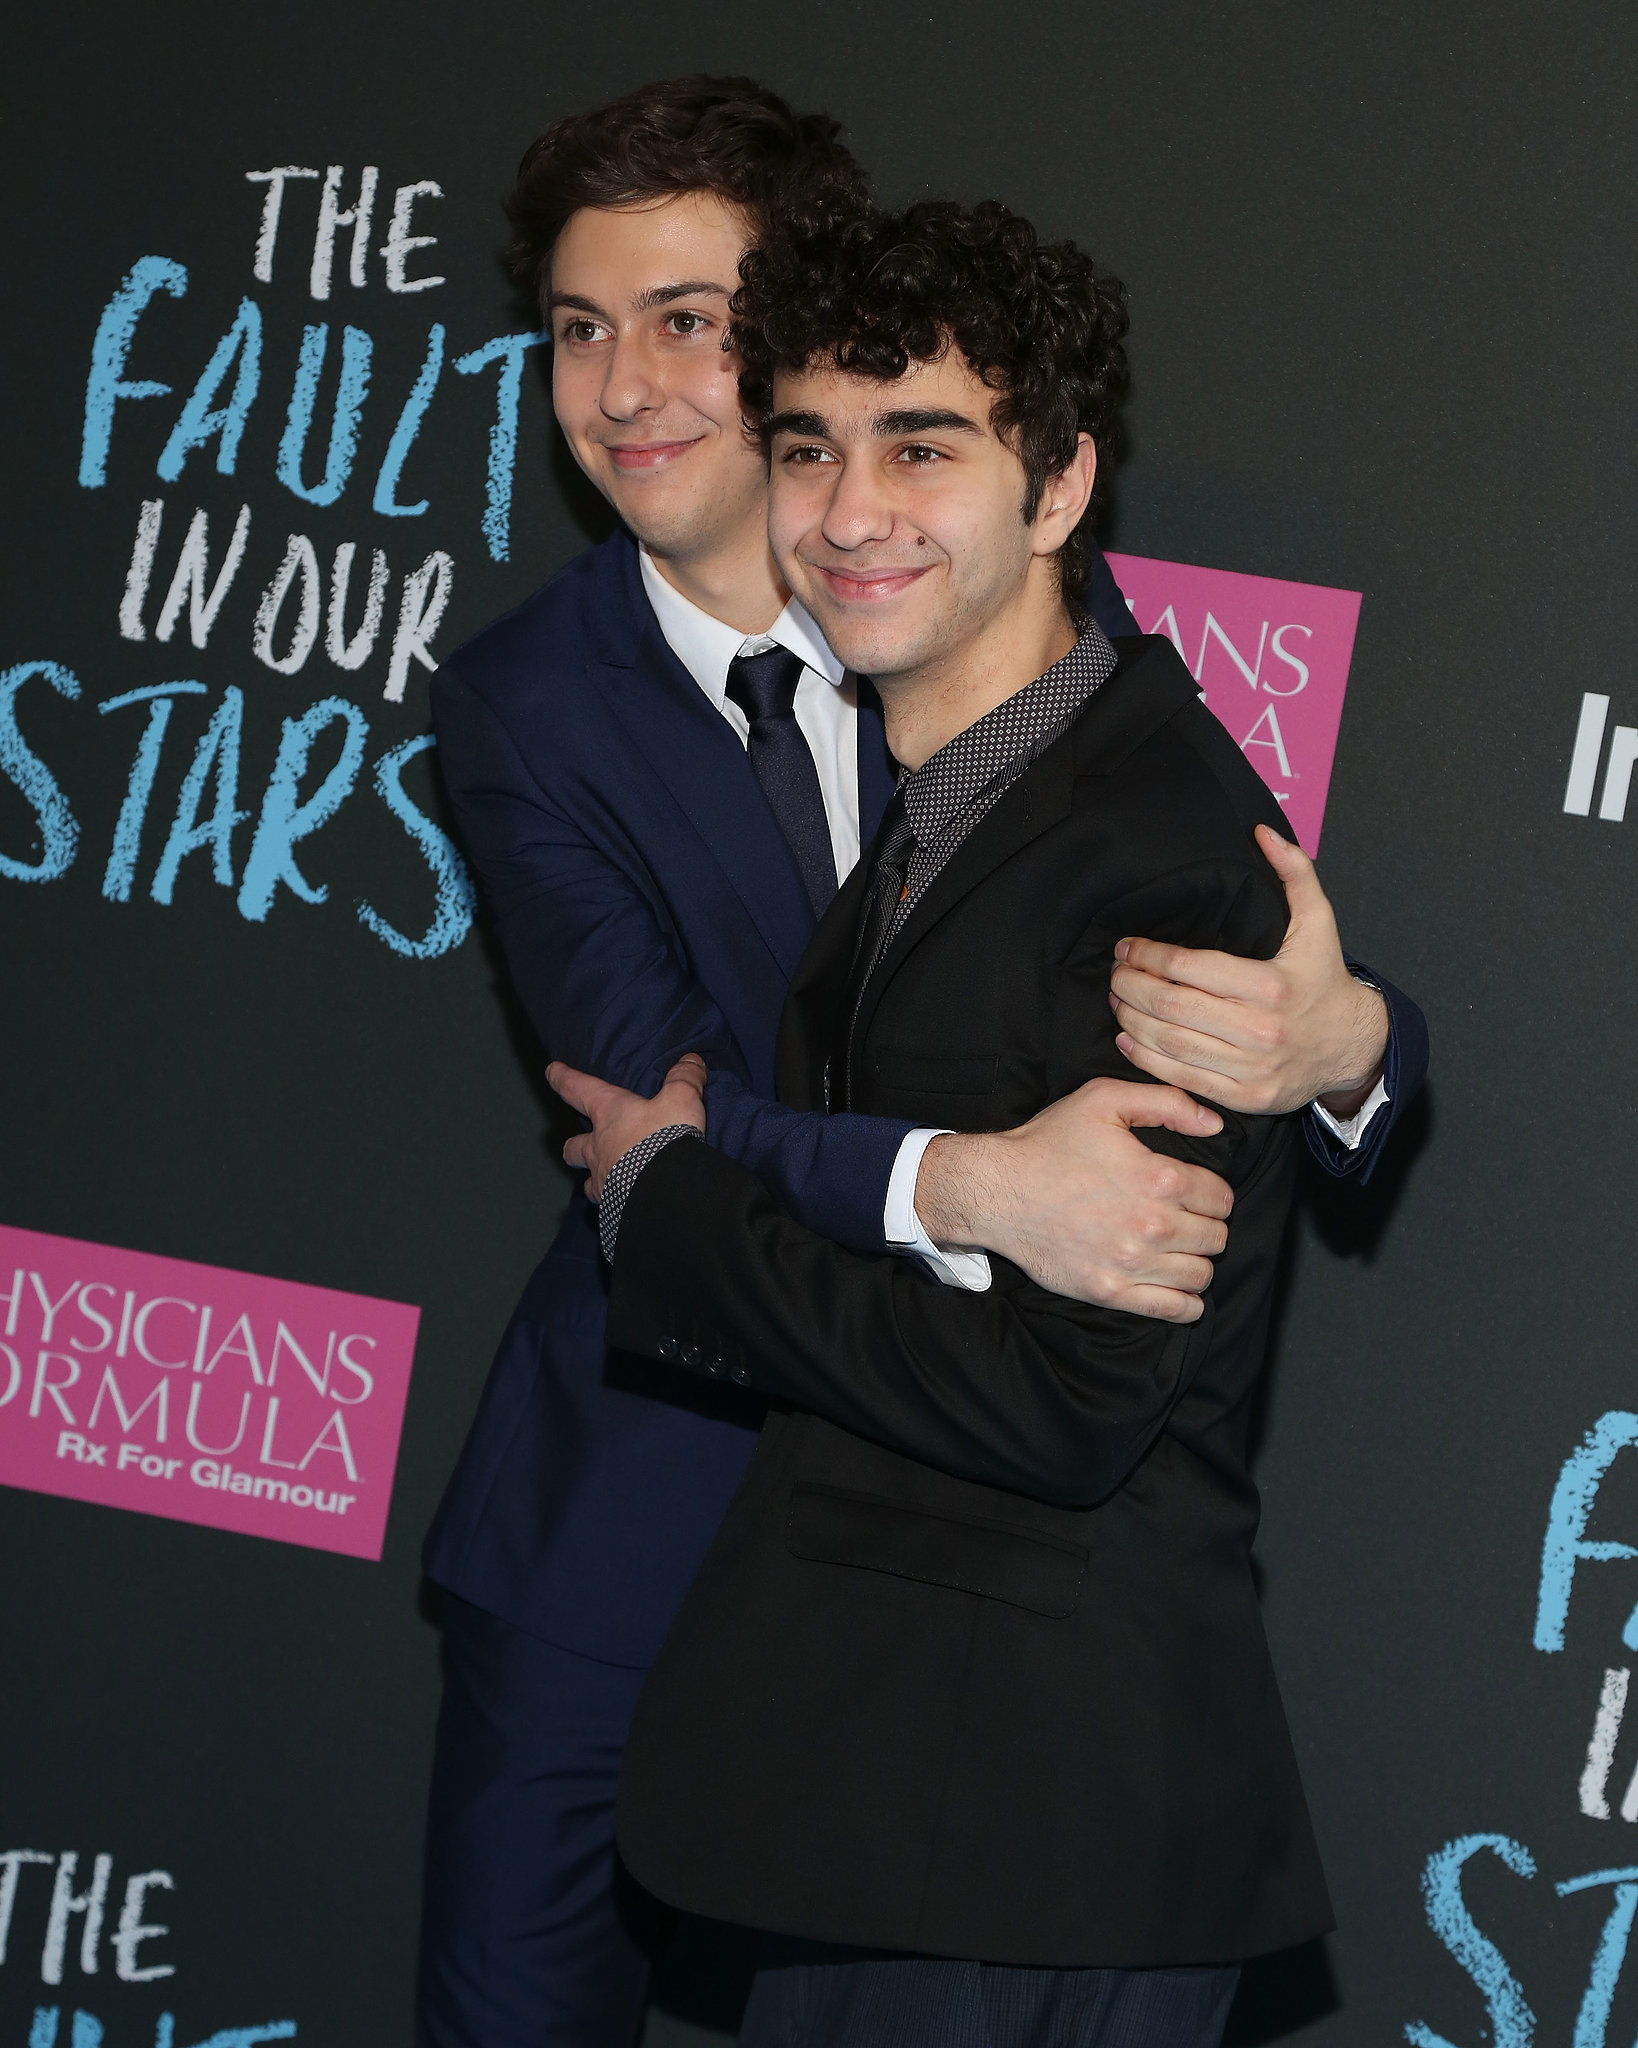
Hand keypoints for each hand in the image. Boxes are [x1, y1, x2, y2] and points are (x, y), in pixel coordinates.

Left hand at [545, 1054, 706, 1199]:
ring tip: (602, 1184)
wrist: (664, 1191)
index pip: (578, 1089)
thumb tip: (691, 1059)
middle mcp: (598, 1147)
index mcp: (609, 1114)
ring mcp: (602, 1181)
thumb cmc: (664, 1138)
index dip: (563, 1078)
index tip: (552, 1071)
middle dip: (574, 1146)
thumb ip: (684, 1079)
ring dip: (591, 1181)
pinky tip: (623, 1207)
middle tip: (578, 1147)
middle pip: (573, 1147)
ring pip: (586, 1182)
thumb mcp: (681, 1100)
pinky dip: (612, 1205)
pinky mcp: (612, 1208)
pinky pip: (606, 1206)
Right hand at [914, 1077, 1234, 1321]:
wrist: (998, 1191)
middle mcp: (1153, 1223)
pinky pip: (1176, 1309)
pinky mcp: (1111, 1291)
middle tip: (1185, 1221)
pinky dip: (1187, 1303)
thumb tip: (1215, 1125)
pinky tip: (1177, 1287)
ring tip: (1178, 1251)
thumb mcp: (1104, 1099)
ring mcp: (1132, 1263)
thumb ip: (1167, 1102)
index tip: (1195, 1194)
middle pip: (1216, 1238)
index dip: (1212, 1193)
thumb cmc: (1048, 1143)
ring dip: (1196, 1261)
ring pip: (1202, 1274)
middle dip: (1206, 1226)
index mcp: (1159, 1176)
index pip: (1221, 1198)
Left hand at [1109, 824, 1388, 1117]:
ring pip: (1170, 1043)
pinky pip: (1182, 1078)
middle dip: (1131, 985)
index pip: (1191, 967)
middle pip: (1172, 1005)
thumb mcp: (1318, 922)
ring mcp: (1252, 1068)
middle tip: (1116, 971)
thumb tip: (1262, 834)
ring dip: (1131, 1020)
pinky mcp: (1245, 1097)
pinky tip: (1127, 1038)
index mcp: (1272, 986)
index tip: (1129, 946)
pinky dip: (1146, 1059)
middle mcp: (1260, 1030)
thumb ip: (1293, 873)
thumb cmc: (1324, 981)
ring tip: (1117, 999)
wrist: (1351, 1046)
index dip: (1150, 955)